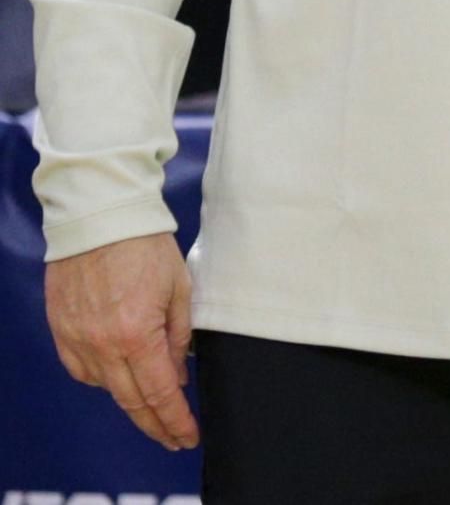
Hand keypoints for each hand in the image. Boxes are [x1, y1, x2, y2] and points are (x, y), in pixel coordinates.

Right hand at [45, 233, 198, 451]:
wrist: (100, 214)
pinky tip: (118, 372)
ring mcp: (77, 340)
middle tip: (173, 436)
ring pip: (107, 388)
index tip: (187, 436)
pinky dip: (103, 376)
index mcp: (137, 334)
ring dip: (130, 397)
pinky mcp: (61, 331)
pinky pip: (82, 370)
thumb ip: (178, 337)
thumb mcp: (178, 287)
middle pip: (131, 401)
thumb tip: (177, 376)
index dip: (176, 421)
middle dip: (156, 424)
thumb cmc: (145, 244)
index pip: (160, 394)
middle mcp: (103, 345)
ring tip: (152, 398)